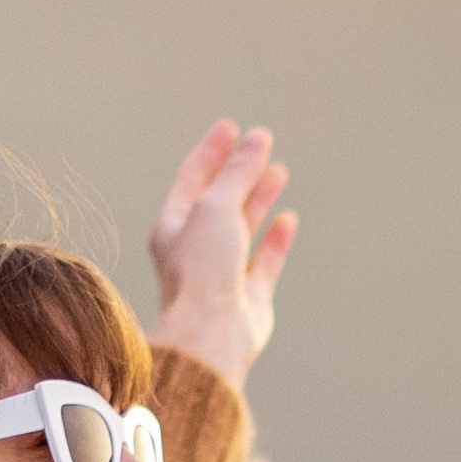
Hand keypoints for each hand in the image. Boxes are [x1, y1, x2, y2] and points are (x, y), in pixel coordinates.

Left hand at [146, 121, 299, 388]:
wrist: (212, 334)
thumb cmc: (200, 272)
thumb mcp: (216, 207)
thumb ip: (238, 174)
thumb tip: (256, 140)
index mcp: (172, 228)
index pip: (191, 179)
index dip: (211, 151)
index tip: (229, 127)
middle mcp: (195, 250)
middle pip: (219, 200)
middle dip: (239, 171)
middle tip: (260, 142)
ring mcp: (223, 273)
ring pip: (243, 227)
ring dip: (259, 198)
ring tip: (278, 171)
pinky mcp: (250, 297)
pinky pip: (265, 260)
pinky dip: (276, 238)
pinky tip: (287, 218)